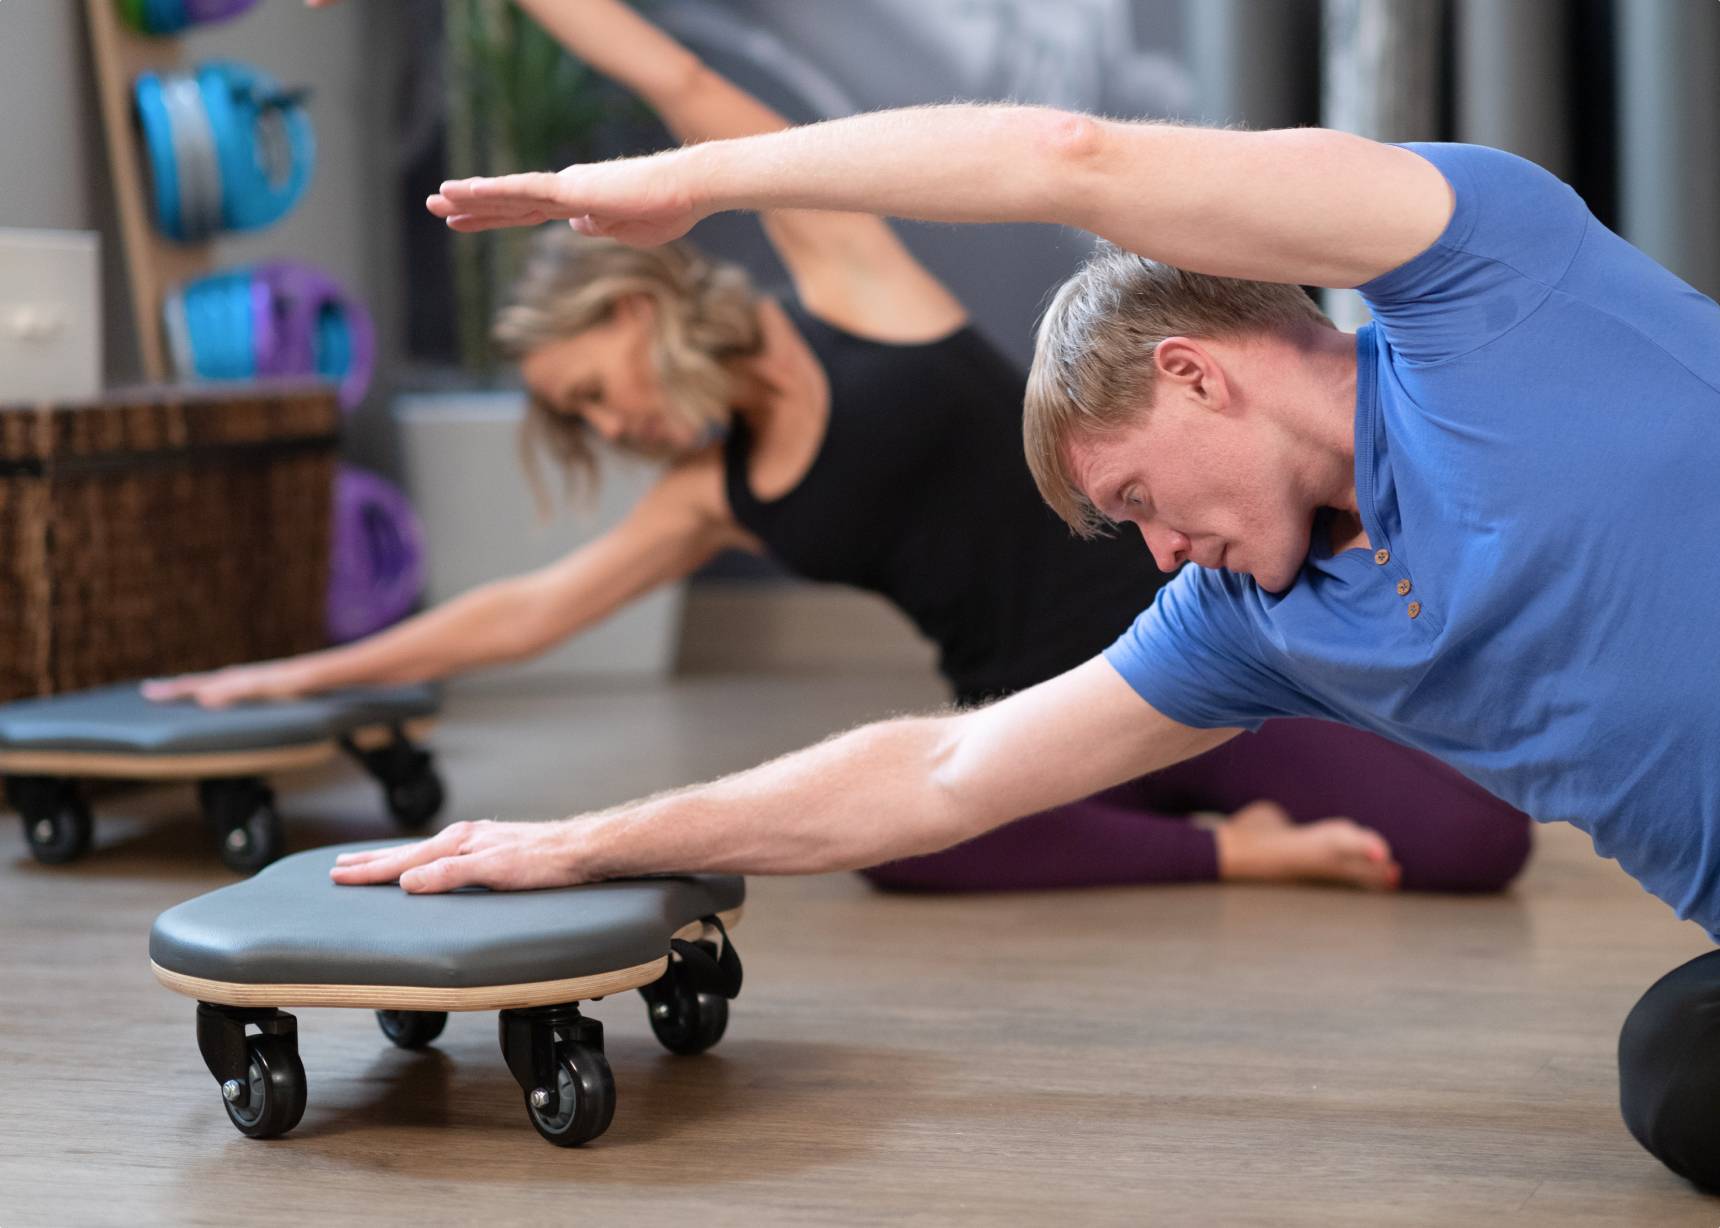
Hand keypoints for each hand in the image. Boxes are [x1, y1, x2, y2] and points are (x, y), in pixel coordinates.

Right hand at [141, 662, 309, 708]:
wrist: (314, 675)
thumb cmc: (288, 684)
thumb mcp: (258, 689)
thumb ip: (231, 692)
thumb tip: (201, 699)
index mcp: (230, 680)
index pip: (193, 686)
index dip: (170, 692)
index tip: (146, 693)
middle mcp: (235, 676)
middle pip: (197, 682)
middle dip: (173, 688)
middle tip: (149, 690)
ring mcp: (246, 679)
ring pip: (211, 683)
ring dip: (191, 688)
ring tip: (176, 691)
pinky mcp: (258, 685)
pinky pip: (227, 688)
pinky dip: (212, 691)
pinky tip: (218, 698)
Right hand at [330, 818, 589, 891]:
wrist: (581, 850)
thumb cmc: (544, 862)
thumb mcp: (495, 871)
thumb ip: (451, 874)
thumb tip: (407, 880)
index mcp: (458, 842)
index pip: (402, 861)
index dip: (369, 871)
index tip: (337, 876)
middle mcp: (463, 837)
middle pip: (406, 851)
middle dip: (370, 861)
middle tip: (336, 866)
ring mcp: (476, 840)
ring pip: (422, 851)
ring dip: (392, 858)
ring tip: (368, 863)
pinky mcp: (489, 848)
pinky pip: (440, 853)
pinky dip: (419, 858)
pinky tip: (422, 863)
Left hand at [428, 150, 706, 245]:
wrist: (689, 189)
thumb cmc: (669, 208)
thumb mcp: (630, 230)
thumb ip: (602, 227)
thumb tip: (577, 226)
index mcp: (578, 203)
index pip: (525, 211)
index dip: (492, 215)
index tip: (461, 219)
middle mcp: (566, 192)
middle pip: (509, 202)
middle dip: (471, 206)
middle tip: (434, 205)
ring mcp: (567, 189)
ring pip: (510, 194)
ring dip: (472, 197)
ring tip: (438, 198)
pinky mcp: (572, 189)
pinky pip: (526, 191)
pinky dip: (495, 192)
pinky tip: (468, 192)